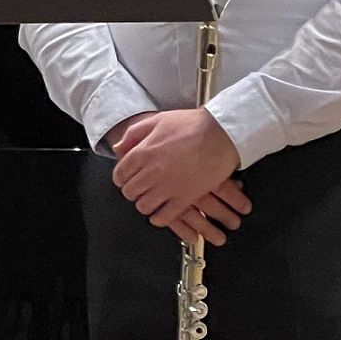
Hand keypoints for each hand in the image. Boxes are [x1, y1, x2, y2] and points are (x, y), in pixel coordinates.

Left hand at [111, 109, 251, 236]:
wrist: (222, 134)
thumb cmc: (191, 125)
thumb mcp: (157, 120)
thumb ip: (134, 134)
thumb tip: (118, 148)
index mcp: (142, 153)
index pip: (120, 174)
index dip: (122, 178)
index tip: (127, 179)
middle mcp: (151, 172)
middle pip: (130, 192)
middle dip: (133, 191)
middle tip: (141, 188)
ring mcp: (168, 187)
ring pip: (144, 207)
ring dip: (145, 204)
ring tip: (152, 199)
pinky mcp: (185, 198)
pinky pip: (164, 217)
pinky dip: (159, 218)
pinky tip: (161, 213)